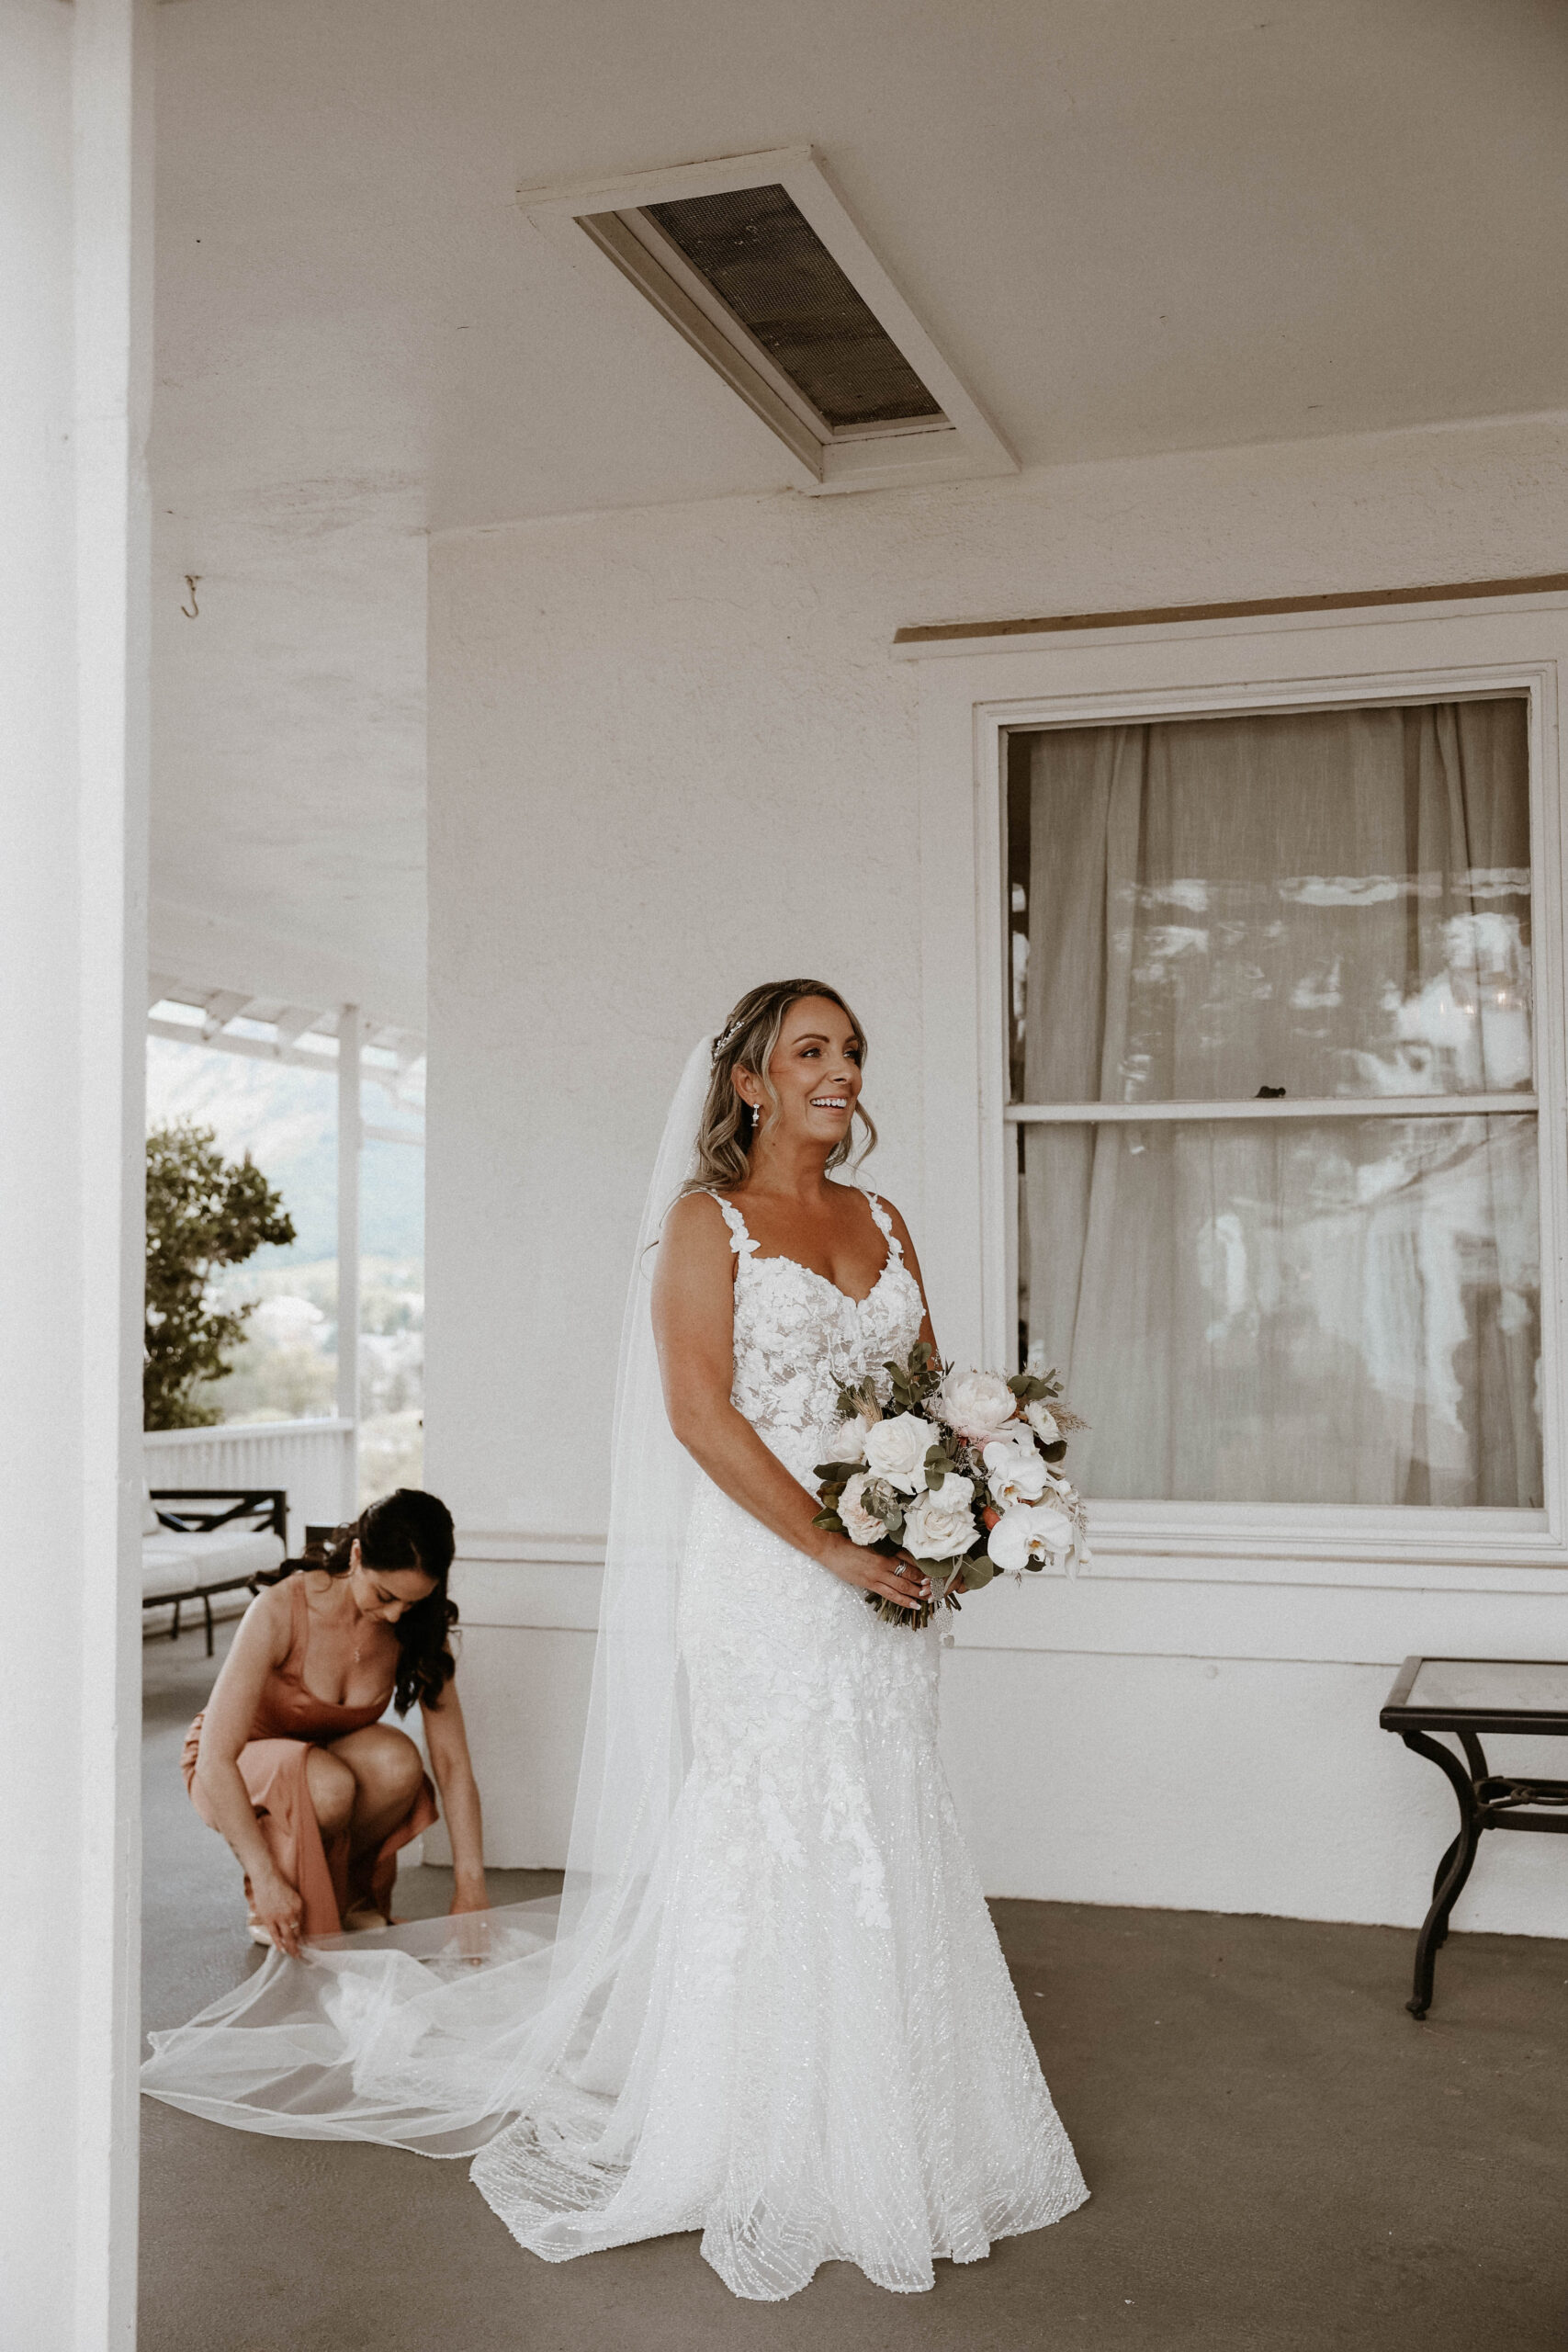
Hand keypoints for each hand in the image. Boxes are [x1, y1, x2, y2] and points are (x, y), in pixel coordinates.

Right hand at [251, 1866, 304, 1958]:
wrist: (267, 1878)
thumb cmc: (278, 1885)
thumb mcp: (292, 1895)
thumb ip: (293, 1908)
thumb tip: (294, 1921)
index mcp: (299, 1906)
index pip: (302, 1925)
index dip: (302, 1935)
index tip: (303, 1943)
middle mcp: (292, 1913)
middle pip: (297, 1933)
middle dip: (299, 1945)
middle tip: (300, 1954)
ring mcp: (280, 1917)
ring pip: (287, 1936)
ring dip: (291, 1947)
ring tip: (293, 1955)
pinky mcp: (269, 1919)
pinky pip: (275, 1934)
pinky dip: (279, 1943)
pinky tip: (282, 1950)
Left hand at [448, 1877, 490, 1963]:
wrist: (471, 1883)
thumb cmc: (460, 1898)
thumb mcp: (452, 1913)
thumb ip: (450, 1928)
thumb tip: (446, 1942)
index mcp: (461, 1918)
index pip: (462, 1937)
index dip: (464, 1948)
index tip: (465, 1958)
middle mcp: (471, 1917)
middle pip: (474, 1937)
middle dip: (475, 1950)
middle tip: (477, 1961)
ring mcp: (481, 1914)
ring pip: (484, 1932)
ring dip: (486, 1944)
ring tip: (488, 1954)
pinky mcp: (489, 1911)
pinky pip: (494, 1923)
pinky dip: (498, 1932)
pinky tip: (502, 1939)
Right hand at [816, 1533, 931, 1612]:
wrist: (831, 1548)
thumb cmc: (850, 1543)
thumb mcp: (871, 1543)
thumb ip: (887, 1549)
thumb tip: (903, 1554)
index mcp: (886, 1551)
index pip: (911, 1561)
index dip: (924, 1569)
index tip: (935, 1573)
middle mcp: (885, 1564)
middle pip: (910, 1575)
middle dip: (925, 1583)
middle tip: (939, 1588)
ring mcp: (877, 1575)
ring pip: (903, 1586)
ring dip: (918, 1593)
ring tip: (930, 1597)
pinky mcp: (870, 1583)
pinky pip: (891, 1594)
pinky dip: (904, 1600)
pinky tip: (914, 1604)